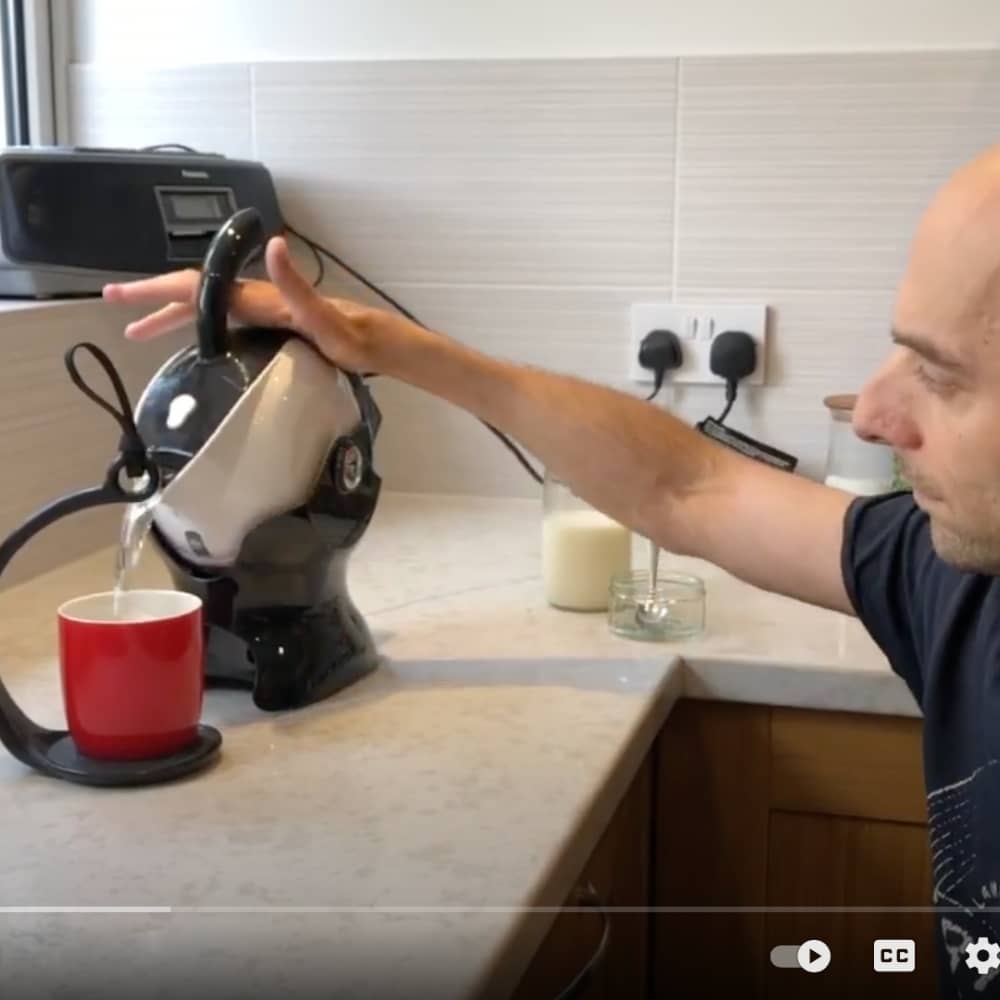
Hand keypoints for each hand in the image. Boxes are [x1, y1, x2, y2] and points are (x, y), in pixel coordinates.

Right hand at [102, 235, 402, 373]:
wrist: (379, 344)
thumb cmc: (354, 337)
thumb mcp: (324, 315)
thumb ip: (296, 284)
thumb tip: (272, 244)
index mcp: (260, 298)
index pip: (198, 289)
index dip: (158, 291)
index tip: (121, 297)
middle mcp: (259, 299)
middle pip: (195, 295)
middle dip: (153, 300)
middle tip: (116, 308)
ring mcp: (266, 311)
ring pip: (208, 310)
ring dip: (171, 315)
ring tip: (140, 331)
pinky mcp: (275, 323)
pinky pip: (224, 320)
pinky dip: (198, 324)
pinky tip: (195, 337)